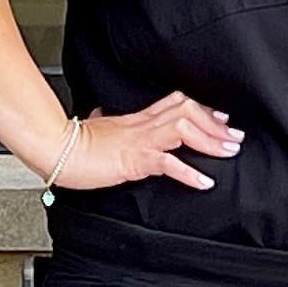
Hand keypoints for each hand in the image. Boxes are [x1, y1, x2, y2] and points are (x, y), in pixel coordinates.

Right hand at [58, 92, 243, 191]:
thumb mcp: (93, 128)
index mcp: (135, 119)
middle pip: (187, 110)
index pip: (175, 105)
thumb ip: (103, 122)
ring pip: (184, 127)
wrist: (52, 149)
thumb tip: (98, 114)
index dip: (202, 109)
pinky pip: (168, 162)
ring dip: (211, 140)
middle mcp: (142, 126)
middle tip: (235, 136)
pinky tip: (204, 181)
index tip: (221, 118)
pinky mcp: (135, 159)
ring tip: (229, 152)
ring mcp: (140, 140)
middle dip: (215, 123)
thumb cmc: (69, 143)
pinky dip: (189, 172)